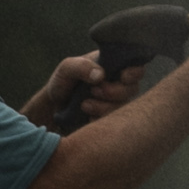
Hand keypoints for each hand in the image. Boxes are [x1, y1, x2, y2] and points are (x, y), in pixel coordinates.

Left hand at [21, 51, 146, 129]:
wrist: (53, 107)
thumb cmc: (62, 82)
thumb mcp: (66, 68)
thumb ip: (82, 67)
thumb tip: (100, 75)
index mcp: (113, 67)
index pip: (135, 67)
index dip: (134, 72)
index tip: (123, 77)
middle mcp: (119, 84)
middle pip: (132, 89)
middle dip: (114, 92)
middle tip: (94, 91)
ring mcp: (115, 102)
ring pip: (123, 107)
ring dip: (104, 107)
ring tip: (84, 105)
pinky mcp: (109, 118)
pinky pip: (114, 122)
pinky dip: (100, 119)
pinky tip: (88, 117)